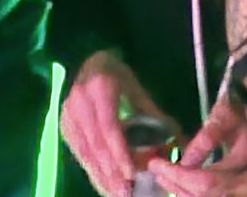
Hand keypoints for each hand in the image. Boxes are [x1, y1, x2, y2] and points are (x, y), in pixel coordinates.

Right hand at [59, 50, 171, 196]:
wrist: (91, 63)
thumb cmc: (119, 76)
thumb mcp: (138, 90)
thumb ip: (156, 117)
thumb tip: (183, 142)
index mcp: (100, 87)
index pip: (109, 127)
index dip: (119, 152)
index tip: (132, 174)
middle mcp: (79, 101)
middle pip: (96, 143)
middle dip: (111, 171)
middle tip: (126, 192)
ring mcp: (68, 114)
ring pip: (84, 151)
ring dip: (100, 176)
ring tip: (117, 193)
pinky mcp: (64, 126)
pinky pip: (78, 152)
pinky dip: (92, 170)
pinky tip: (103, 184)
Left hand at [145, 100, 246, 196]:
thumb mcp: (228, 112)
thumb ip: (209, 136)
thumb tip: (186, 161)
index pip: (208, 182)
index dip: (179, 177)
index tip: (156, 164)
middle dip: (178, 186)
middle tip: (156, 171)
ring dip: (184, 192)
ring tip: (164, 177)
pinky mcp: (242, 186)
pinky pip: (217, 194)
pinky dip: (195, 192)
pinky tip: (181, 183)